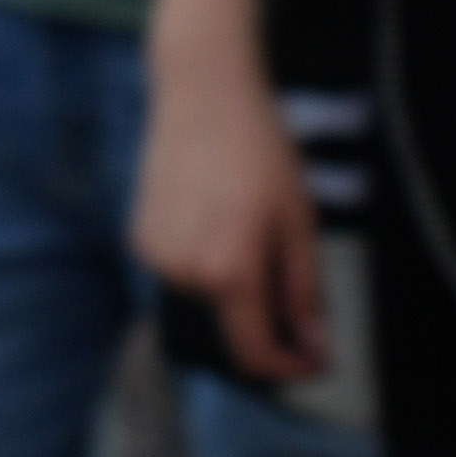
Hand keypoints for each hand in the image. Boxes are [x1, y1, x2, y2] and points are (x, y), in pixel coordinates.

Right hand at [130, 0, 329, 387]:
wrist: (202, 89)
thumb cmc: (259, 150)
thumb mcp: (298, 221)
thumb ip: (305, 293)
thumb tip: (314, 351)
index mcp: (230, 270)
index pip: (257, 355)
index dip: (290, 367)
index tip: (314, 358)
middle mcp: (185, 272)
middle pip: (235, 323)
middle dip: (266, 308)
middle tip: (283, 253)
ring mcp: (157, 255)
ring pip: (209, 296)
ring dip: (232, 279)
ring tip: (243, 219)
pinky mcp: (140, 236)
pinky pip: (182, 269)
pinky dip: (203, 258)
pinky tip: (212, 211)